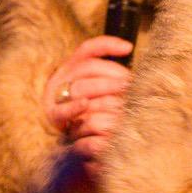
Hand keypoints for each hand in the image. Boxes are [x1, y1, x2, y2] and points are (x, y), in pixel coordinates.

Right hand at [42, 36, 133, 163]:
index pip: (89, 50)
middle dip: (113, 73)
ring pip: (79, 85)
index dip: (107, 44)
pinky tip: (85, 105)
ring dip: (103, 88)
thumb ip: (112, 82)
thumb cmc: (94, 115)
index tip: (129, 48)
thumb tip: (137, 78)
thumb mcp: (102, 94)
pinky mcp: (54, 117)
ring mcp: (56, 96)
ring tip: (122, 97)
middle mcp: (63, 78)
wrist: (71, 148)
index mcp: (73, 68)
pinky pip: (62, 110)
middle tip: (131, 85)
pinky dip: (74, 107)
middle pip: (88, 67)